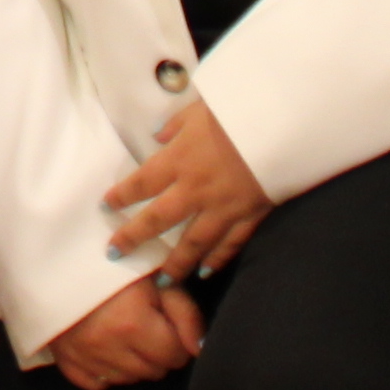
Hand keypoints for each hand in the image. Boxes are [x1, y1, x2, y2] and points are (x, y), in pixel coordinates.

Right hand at [47, 275, 204, 389]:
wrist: (59, 257)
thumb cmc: (114, 264)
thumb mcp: (155, 278)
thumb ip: (185, 313)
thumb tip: (200, 349)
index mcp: (134, 324)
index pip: (176, 356)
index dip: (177, 338)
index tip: (167, 322)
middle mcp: (109, 347)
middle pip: (154, 372)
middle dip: (157, 352)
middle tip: (147, 326)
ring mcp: (85, 357)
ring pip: (128, 381)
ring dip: (134, 363)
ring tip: (126, 334)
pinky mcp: (67, 362)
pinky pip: (98, 384)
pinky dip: (106, 371)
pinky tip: (107, 349)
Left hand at [103, 97, 268, 279]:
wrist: (283, 122)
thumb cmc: (239, 108)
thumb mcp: (199, 108)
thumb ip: (176, 125)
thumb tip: (158, 135)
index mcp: (179, 159)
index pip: (141, 183)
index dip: (121, 196)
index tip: (106, 206)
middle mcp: (195, 189)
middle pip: (158, 220)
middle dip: (134, 238)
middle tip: (116, 253)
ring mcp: (223, 207)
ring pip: (194, 243)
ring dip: (176, 264)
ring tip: (163, 280)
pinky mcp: (250, 215)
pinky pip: (231, 243)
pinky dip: (218, 259)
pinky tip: (206, 271)